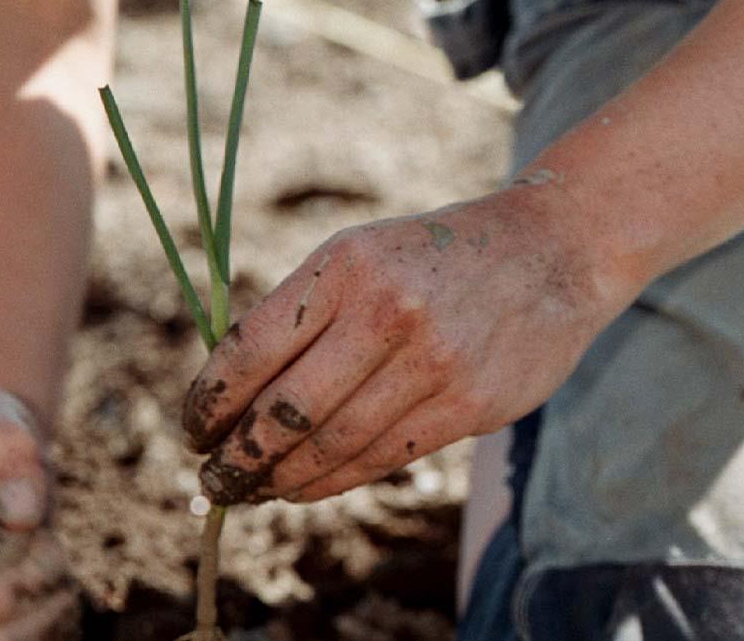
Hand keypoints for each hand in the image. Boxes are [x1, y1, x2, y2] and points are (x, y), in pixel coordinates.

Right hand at [0, 390, 77, 639]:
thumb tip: (20, 512)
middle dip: (40, 564)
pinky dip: (36, 623)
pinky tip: (29, 588)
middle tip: (39, 528)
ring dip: (45, 596)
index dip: (15, 538)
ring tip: (35, 554)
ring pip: (5, 637)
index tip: (25, 508)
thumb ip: (9, 447)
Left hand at [183, 183, 627, 503]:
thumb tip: (233, 395)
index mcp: (345, 265)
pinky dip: (333, 482)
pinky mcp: (470, 404)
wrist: (550, 252)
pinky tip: (305, 489)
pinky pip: (382, 459)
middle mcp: (388, 310)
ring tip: (253, 492)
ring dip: (281, 480)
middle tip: (212, 483)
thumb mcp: (363, 254)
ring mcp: (434, 361)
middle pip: (285, 409)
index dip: (211, 401)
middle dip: (237, 458)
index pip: (252, 347)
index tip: (193, 431)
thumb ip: (304, 315)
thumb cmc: (436, 258)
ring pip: (332, 444)